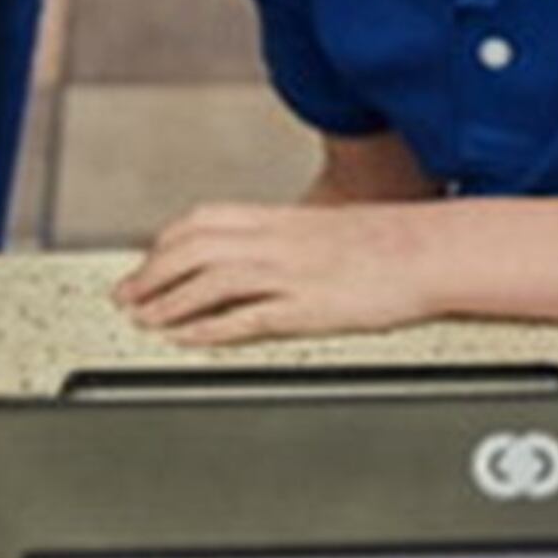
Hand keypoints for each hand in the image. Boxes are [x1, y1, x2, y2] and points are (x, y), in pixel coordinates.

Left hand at [115, 203, 433, 345]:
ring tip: (145, 321)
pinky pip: (246, 316)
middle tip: (125, 298)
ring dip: (168, 302)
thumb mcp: (325, 228)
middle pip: (193, 248)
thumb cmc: (387, 242)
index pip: (201, 222)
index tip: (142, 265)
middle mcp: (277, 240)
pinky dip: (209, 327)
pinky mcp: (308, 307)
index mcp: (280, 218)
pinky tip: (189, 339)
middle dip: (150, 274)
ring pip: (210, 280)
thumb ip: (284, 238)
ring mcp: (291, 273)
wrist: (431, 250)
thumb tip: (250, 256)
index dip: (162, 245)